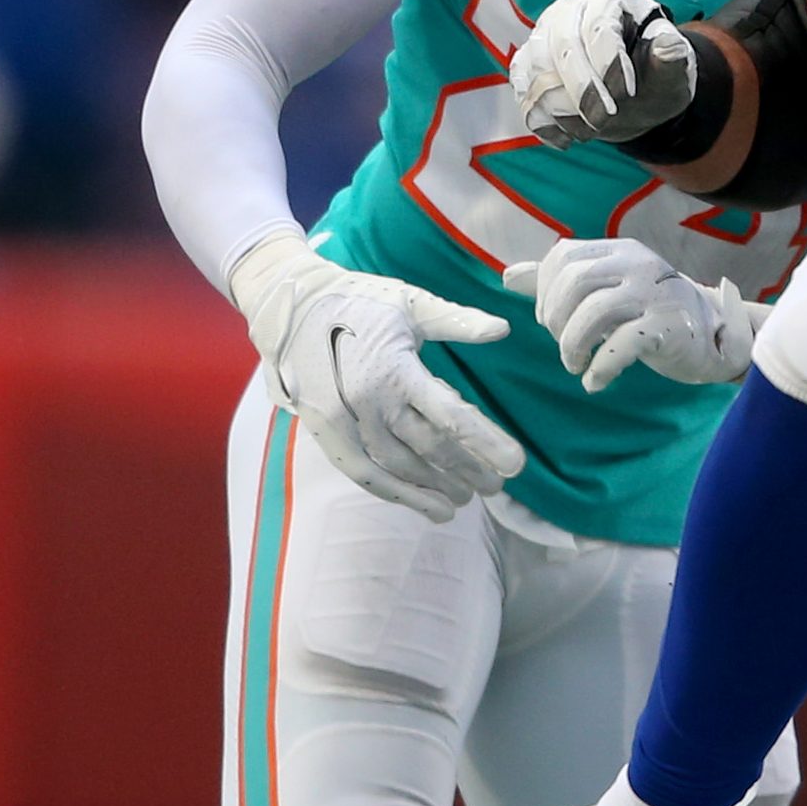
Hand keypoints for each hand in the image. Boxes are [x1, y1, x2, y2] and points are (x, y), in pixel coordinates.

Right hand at [231, 233, 527, 515]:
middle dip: (467, 471)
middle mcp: (370, 400)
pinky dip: (395, 492)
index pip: (450, 416)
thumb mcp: (410, 303)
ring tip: (463, 501)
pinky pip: (363, 473)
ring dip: (433, 488)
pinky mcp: (326, 432)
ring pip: (397, 467)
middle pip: (429, 448)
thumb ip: (457, 321)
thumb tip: (503, 329)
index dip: (486, 443)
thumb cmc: (359, 300)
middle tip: (496, 487)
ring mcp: (345, 420)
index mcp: (395, 369)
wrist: (290, 306)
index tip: (516, 464)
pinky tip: (424, 505)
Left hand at [506, 237, 769, 390]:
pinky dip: (600, 368)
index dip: (545, 292)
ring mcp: (655, 294)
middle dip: (554, 319)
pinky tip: (594, 382)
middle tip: (562, 345)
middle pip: (574, 281)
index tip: (551, 320)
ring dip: (571, 344)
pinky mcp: (669, 327)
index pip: (563, 256)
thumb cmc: (650, 311)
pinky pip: (622, 344)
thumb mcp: (607, 289)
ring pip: (593, 312)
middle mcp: (638, 264)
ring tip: (575, 365)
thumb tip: (508, 276)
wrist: (713, 336)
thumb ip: (559, 280)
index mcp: (619, 250)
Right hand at [514, 0, 696, 145]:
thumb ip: (672, 59)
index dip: (610, 61)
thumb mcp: (672, 71)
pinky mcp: (527, 63)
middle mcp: (569, 11)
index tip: (626, 93)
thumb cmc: (653, 76)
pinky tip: (566, 140)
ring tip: (591, 131)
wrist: (632, 94)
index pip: (600, 26)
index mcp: (609, 1)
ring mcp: (543, 36)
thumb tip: (670, 46)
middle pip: (563, 45)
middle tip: (604, 120)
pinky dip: (541, 120)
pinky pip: (523, 91)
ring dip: (561, 108)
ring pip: (537, 69)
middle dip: (582, 89)